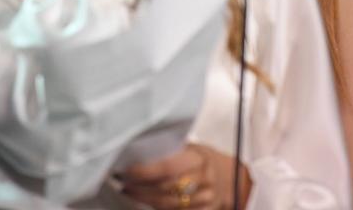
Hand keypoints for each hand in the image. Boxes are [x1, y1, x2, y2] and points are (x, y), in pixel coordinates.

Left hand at [119, 143, 248, 208]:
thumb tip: (137, 149)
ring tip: (129, 192)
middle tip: (122, 183)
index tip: (125, 171)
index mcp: (199, 158)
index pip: (167, 167)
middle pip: (165, 189)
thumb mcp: (193, 149)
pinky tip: (145, 203)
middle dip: (140, 188)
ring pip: (168, 206)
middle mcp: (204, 179)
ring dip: (144, 200)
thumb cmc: (204, 159)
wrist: (230, 177)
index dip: (144, 172)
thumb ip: (173, 150)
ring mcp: (206, 199)